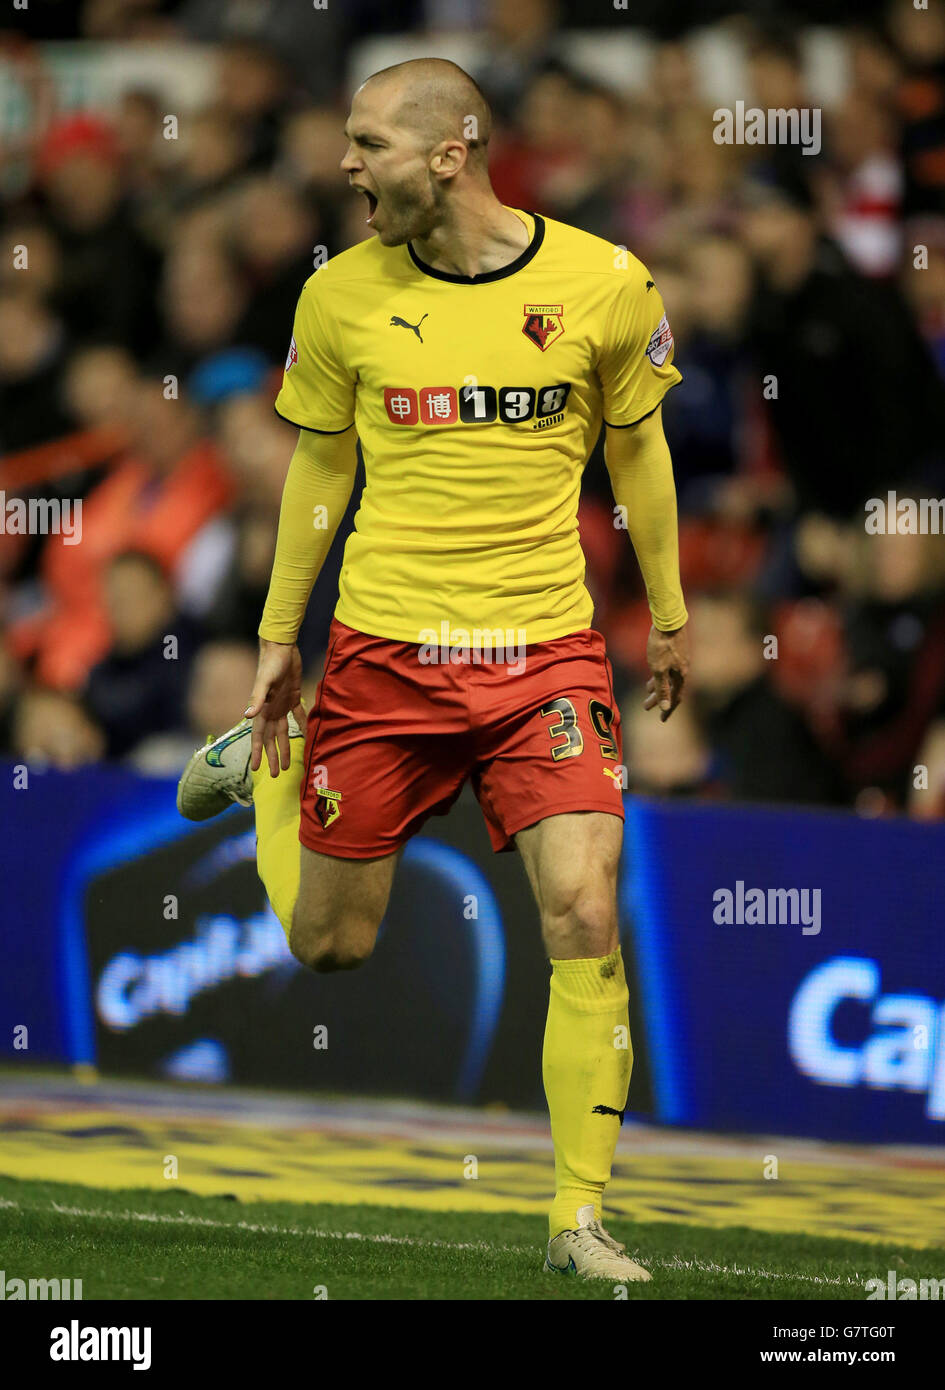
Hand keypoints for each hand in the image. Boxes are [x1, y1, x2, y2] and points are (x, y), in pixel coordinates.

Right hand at [245, 639, 305, 775]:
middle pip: (271, 739)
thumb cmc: (270, 663)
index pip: (258, 736)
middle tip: (276, 774)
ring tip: (288, 764)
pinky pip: (298, 716)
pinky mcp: (293, 696)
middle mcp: (270, 710)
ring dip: (285, 747)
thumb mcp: (263, 681)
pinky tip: (306, 737)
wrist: (281, 647)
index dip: (257, 752)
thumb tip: (247, 716)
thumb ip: (256, 698)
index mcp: (262, 709)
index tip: (256, 769)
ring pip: (283, 731)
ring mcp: (281, 704)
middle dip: (272, 756)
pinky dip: (302, 726)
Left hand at [644, 622, 688, 721]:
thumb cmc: (662, 645)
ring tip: (646, 693)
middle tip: (646, 707)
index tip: (661, 719)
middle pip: (671, 689)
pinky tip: (652, 675)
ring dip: (658, 687)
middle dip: (659, 699)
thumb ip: (662, 689)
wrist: (669, 619)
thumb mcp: (659, 669)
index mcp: (681, 676)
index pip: (676, 698)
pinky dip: (660, 676)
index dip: (668, 710)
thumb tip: (667, 707)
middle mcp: (683, 670)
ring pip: (668, 678)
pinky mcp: (675, 652)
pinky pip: (668, 669)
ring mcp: (680, 660)